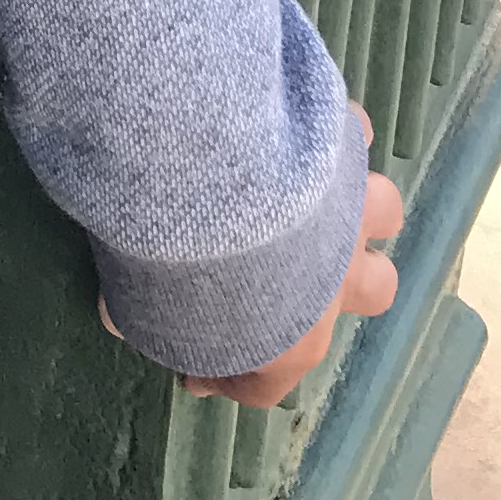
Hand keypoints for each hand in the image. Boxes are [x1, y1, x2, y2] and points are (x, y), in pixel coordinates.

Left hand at [100, 116, 404, 408]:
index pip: (268, 381)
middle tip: (296, 271)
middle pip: (374, 288)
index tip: (196, 373)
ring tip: (324, 194)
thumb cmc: (179, 258)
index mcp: (293, 337)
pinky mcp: (342, 136)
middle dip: (343, 282)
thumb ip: (140, 313)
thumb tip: (117, 316)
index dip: (231, 381)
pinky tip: (306, 117)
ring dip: (357, 206)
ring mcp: (350, 204)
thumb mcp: (139, 304)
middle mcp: (339, 275)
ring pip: (383, 211)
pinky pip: (351, 129)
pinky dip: (334, 127)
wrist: (211, 172)